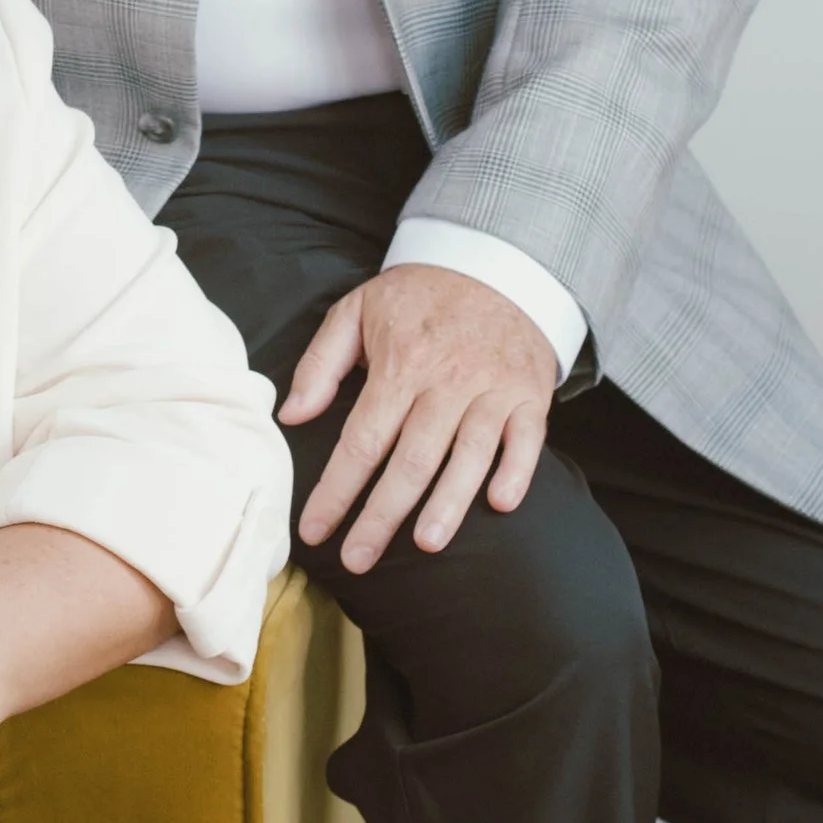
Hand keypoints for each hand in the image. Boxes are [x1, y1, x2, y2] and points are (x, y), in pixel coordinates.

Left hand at [281, 265, 556, 569]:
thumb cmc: (417, 298)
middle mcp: (446, 382)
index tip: (314, 530)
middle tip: (357, 559)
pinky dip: (517, 472)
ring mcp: (492, 390)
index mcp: (398, 365)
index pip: (361, 440)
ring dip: (448, 504)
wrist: (494, 263)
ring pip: (469, 456)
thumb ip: (320, 364)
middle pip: (411, 461)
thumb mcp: (356, 311)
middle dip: (381, 516)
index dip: (336, 490)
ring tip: (424, 544)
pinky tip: (499, 505)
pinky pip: (527, 440)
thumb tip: (292, 416)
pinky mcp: (530, 394)